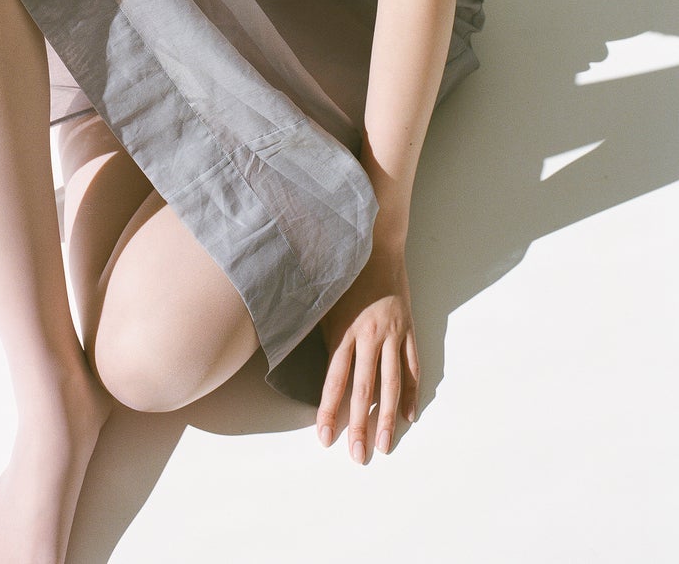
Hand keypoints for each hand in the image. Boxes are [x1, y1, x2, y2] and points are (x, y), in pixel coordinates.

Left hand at [315, 246, 418, 462]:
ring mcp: (393, 333)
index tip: (325, 437)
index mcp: (345, 329)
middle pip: (364, 389)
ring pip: (392, 383)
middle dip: (360, 425)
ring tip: (384, 445)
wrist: (378, 242)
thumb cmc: (343, 268)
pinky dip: (412, 392)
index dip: (329, 410)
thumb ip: (312, 325)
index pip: (335, 379)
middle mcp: (370, 335)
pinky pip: (412, 366)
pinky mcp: (409, 328)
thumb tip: (286, 346)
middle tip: (358, 456)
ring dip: (387, 417)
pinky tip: (408, 415)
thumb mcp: (323, 296)